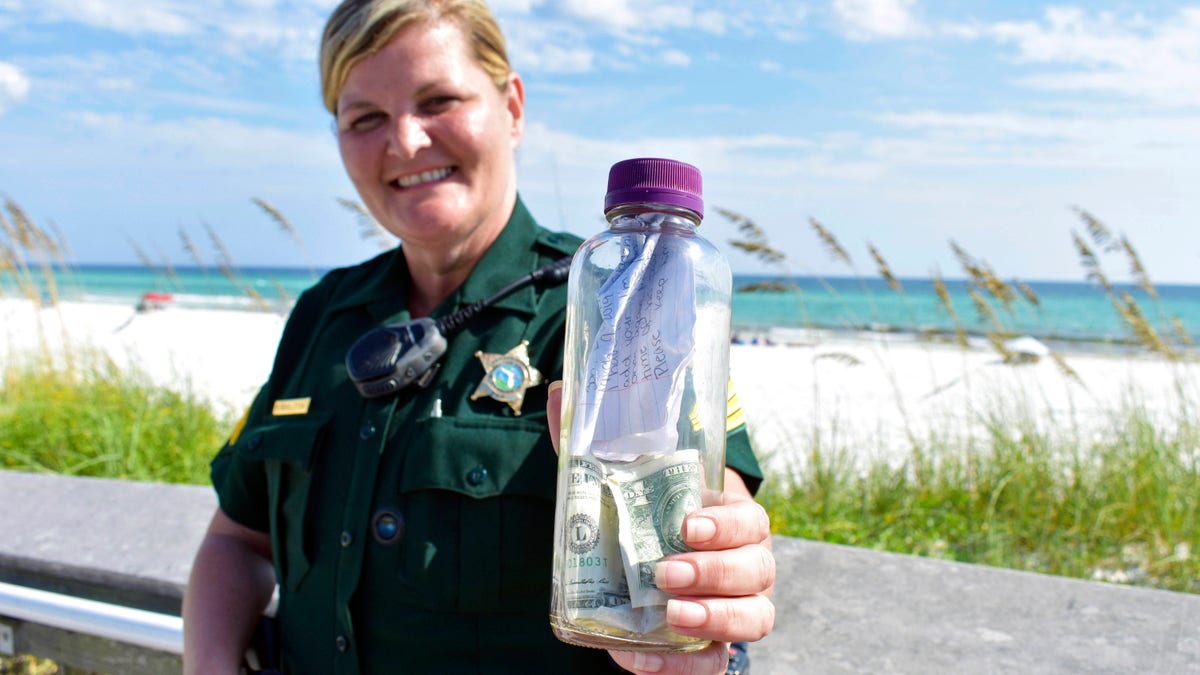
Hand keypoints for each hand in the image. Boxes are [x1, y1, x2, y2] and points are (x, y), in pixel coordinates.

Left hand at [547, 382, 775, 674]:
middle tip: (667, 570)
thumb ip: (595, 438)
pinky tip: (637, 659)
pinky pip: (712, 666)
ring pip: (754, 618)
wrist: (645, 566)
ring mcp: (734, 609)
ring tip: (672, 613)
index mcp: (731, 518)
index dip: (728, 524)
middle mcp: (745, 564)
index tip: (688, 523)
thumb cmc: (642, 513)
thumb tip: (559, 390)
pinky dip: (679, 667)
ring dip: (716, 616)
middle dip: (715, 570)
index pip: (751, 520)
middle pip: (757, 569)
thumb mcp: (621, 477)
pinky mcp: (712, 649)